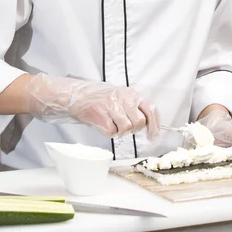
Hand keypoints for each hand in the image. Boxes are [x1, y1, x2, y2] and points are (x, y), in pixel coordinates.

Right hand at [25, 73, 159, 139]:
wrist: (77, 94)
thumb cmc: (100, 97)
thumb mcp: (120, 96)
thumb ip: (134, 106)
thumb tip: (149, 123)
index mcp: (130, 94)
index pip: (151, 109)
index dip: (155, 126)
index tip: (153, 137)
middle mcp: (123, 98)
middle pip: (139, 122)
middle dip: (133, 129)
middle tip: (123, 126)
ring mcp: (112, 106)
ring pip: (126, 129)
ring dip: (120, 131)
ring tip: (112, 123)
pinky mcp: (101, 115)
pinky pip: (111, 132)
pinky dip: (108, 132)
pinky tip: (102, 124)